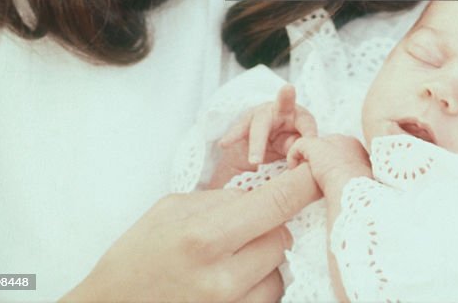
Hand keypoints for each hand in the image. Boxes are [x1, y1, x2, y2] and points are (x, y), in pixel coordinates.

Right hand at [60, 165, 319, 302]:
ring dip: (266, 257)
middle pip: (282, 236)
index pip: (277, 203)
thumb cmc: (139, 254)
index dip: (304, 182)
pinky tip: (232, 277)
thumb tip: (266, 190)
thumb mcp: (175, 208)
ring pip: (279, 271)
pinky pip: (267, 298)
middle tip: (244, 221)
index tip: (318, 167)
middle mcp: (222, 277)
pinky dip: (258, 284)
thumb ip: (224, 199)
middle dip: (272, 222)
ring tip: (232, 254)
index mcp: (205, 235)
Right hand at [220, 84, 317, 166]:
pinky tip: (225, 144)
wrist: (263, 150)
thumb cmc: (286, 144)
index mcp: (297, 115)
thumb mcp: (294, 148)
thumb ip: (297, 147)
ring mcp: (260, 115)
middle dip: (286, 96)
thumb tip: (299, 155)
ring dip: (258, 141)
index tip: (311, 141)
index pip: (306, 120)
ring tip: (255, 159)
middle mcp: (279, 109)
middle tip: (288, 89)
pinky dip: (233, 137)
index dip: (309, 132)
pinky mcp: (245, 125)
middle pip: (283, 103)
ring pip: (260, 122)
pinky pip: (239, 131)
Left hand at [287, 135, 371, 196]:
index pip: (339, 151)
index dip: (331, 163)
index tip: (326, 177)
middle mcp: (342, 140)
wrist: (352, 186)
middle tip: (313, 177)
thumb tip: (349, 189)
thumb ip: (353, 178)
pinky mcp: (314, 145)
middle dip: (320, 160)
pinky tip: (291, 168)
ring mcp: (328, 141)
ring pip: (313, 147)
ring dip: (307, 160)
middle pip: (326, 147)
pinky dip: (293, 155)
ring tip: (302, 175)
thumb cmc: (359, 190)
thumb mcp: (361, 182)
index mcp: (356, 147)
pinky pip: (299, 146)